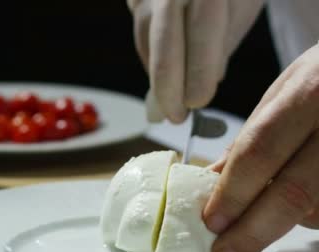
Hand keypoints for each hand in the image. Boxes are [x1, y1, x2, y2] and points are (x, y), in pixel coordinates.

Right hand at [127, 0, 264, 122]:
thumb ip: (218, 49)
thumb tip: (195, 92)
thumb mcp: (239, 11)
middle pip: (164, 45)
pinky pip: (141, 39)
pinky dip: (154, 62)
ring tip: (175, 101)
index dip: (198, 73)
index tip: (197, 104)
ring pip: (148, 46)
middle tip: (177, 118)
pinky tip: (167, 75)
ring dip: (160, 78)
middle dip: (169, 89)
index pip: (201, 35)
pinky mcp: (134, 0)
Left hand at [204, 43, 318, 251]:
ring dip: (284, 221)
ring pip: (318, 209)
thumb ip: (252, 138)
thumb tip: (212, 182)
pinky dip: (313, 213)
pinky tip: (304, 200)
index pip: (261, 152)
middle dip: (253, 230)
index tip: (211, 222)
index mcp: (311, 93)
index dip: (233, 192)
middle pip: (294, 192)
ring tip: (266, 210)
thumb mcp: (284, 92)